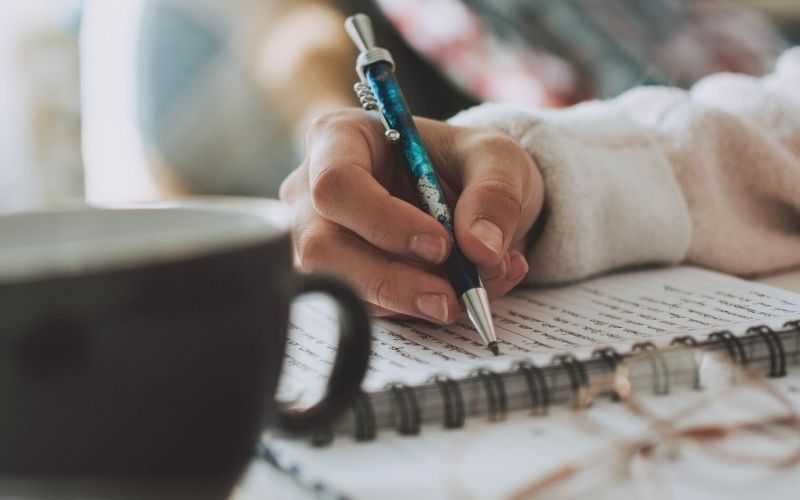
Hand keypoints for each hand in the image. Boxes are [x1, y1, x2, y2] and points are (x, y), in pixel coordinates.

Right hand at [280, 109, 544, 322]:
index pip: (336, 183)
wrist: (468, 197)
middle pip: (323, 247)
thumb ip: (495, 195)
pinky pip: (366, 307)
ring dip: (409, 301)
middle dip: (391, 280)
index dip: (384, 221)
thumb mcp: (496, 158)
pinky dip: (418, 310)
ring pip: (342, 286)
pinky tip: (462, 294)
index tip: (441, 244)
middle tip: (451, 298)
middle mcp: (312, 191)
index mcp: (340, 139)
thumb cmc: (466, 163)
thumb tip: (482, 250)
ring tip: (471, 292)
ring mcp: (316, 239)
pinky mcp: (338, 279)